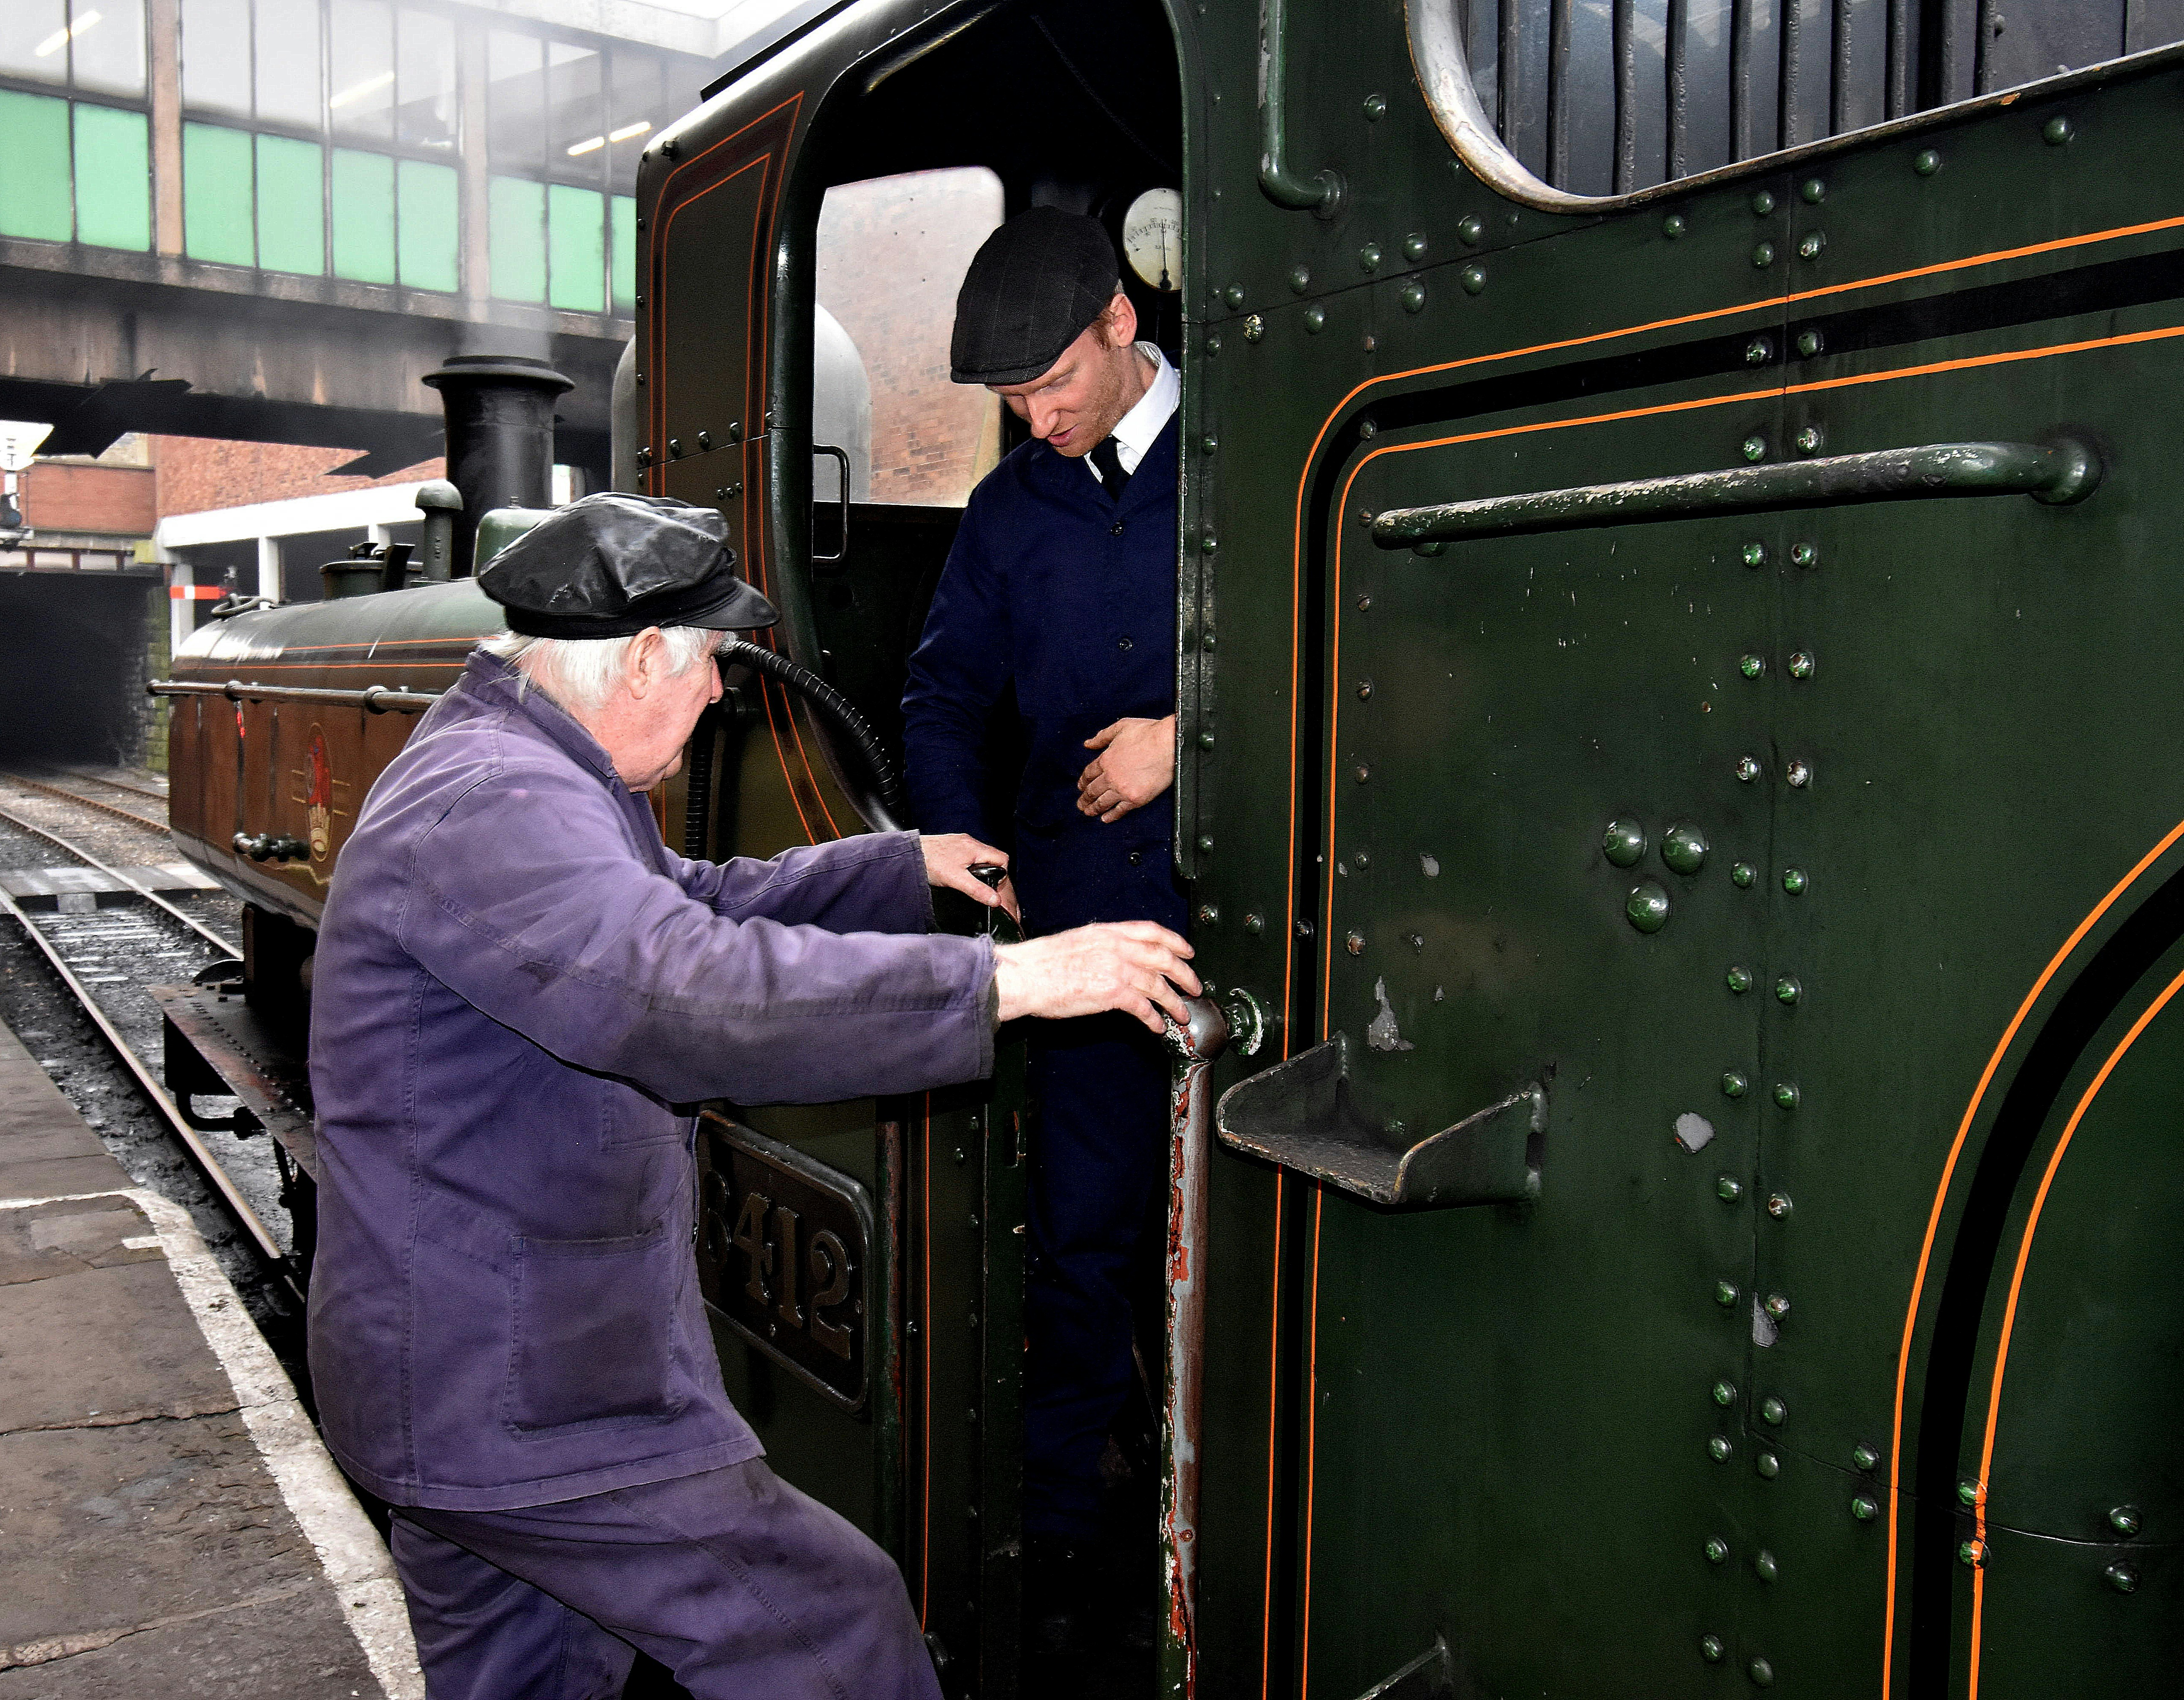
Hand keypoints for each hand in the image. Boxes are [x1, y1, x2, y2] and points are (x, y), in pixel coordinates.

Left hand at [920, 833, 1019, 920]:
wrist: (907, 852)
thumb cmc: (927, 861)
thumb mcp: (955, 879)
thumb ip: (976, 890)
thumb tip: (995, 900)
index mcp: (975, 848)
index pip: (1002, 859)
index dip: (1003, 875)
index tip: (999, 889)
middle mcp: (969, 843)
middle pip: (993, 859)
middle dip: (995, 876)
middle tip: (993, 893)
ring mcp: (959, 844)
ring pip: (980, 858)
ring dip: (984, 871)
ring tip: (983, 887)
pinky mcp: (950, 847)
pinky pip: (968, 857)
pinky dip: (972, 867)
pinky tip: (966, 876)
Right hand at [992, 921, 1198, 1034]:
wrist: (1024, 975)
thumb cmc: (1041, 963)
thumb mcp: (1078, 942)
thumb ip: (1102, 946)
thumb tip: (1118, 959)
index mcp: (1107, 932)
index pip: (1151, 930)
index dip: (1174, 940)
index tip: (1186, 951)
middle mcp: (1115, 946)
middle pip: (1163, 957)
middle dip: (1184, 973)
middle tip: (1194, 986)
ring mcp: (1116, 968)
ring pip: (1158, 984)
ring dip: (1174, 1001)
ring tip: (1182, 1013)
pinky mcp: (1112, 992)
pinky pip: (1143, 1007)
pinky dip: (1154, 1018)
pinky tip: (1157, 1026)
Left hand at [1077, 715, 1175, 820]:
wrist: (1169, 744)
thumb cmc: (1148, 733)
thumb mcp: (1121, 727)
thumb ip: (1102, 736)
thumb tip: (1088, 744)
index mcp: (1106, 759)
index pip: (1089, 773)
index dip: (1083, 781)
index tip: (1081, 786)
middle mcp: (1111, 777)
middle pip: (1092, 790)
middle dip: (1084, 798)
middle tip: (1080, 804)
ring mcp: (1122, 789)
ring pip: (1102, 802)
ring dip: (1093, 809)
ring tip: (1088, 812)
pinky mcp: (1136, 799)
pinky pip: (1120, 810)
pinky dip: (1111, 816)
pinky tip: (1105, 819)